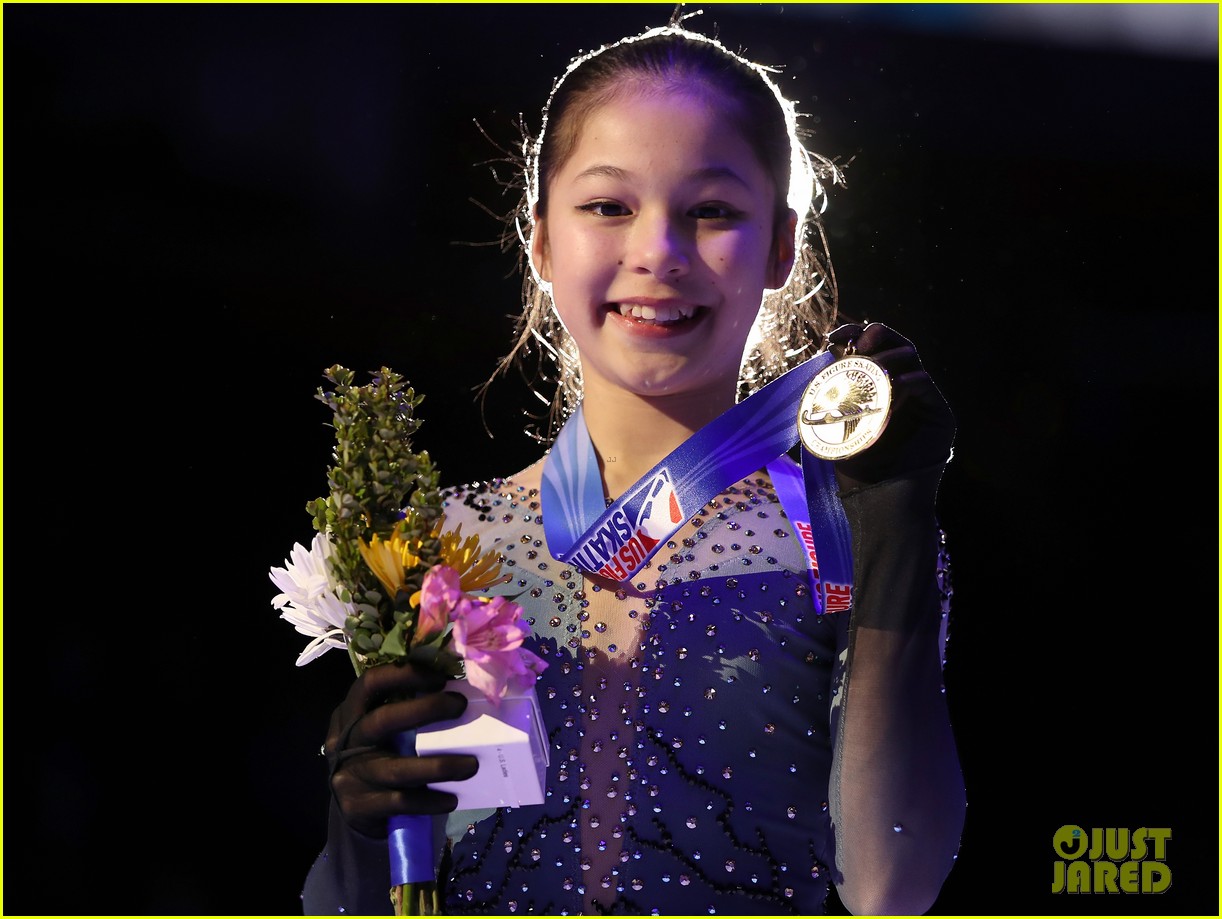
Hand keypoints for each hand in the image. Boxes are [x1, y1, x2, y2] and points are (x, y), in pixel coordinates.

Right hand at [323, 662, 479, 837]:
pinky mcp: (358, 807)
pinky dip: (430, 800)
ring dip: (439, 766)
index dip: (404, 675)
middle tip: (460, 705)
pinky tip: (451, 799)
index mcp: (350, 713)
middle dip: (425, 709)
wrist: (354, 810)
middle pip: (382, 720)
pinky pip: (400, 802)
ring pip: (397, 770)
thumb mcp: (381, 731)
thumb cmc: (378, 756)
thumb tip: (458, 692)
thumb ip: (404, 710)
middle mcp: (344, 742)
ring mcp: (348, 776)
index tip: (441, 678)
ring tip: (471, 765)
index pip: (370, 683)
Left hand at [824, 322, 955, 491]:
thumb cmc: (856, 467)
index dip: (853, 336)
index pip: (868, 351)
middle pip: (892, 346)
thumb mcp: (836, 424)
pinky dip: (908, 382)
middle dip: (874, 336)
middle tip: (859, 342)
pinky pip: (924, 385)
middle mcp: (900, 389)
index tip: (834, 336)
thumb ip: (835, 391)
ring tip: (870, 365)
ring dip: (888, 356)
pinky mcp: (939, 414)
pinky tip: (894, 389)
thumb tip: (829, 351)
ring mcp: (921, 400)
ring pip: (910, 359)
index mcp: (875, 388)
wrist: (880, 501)